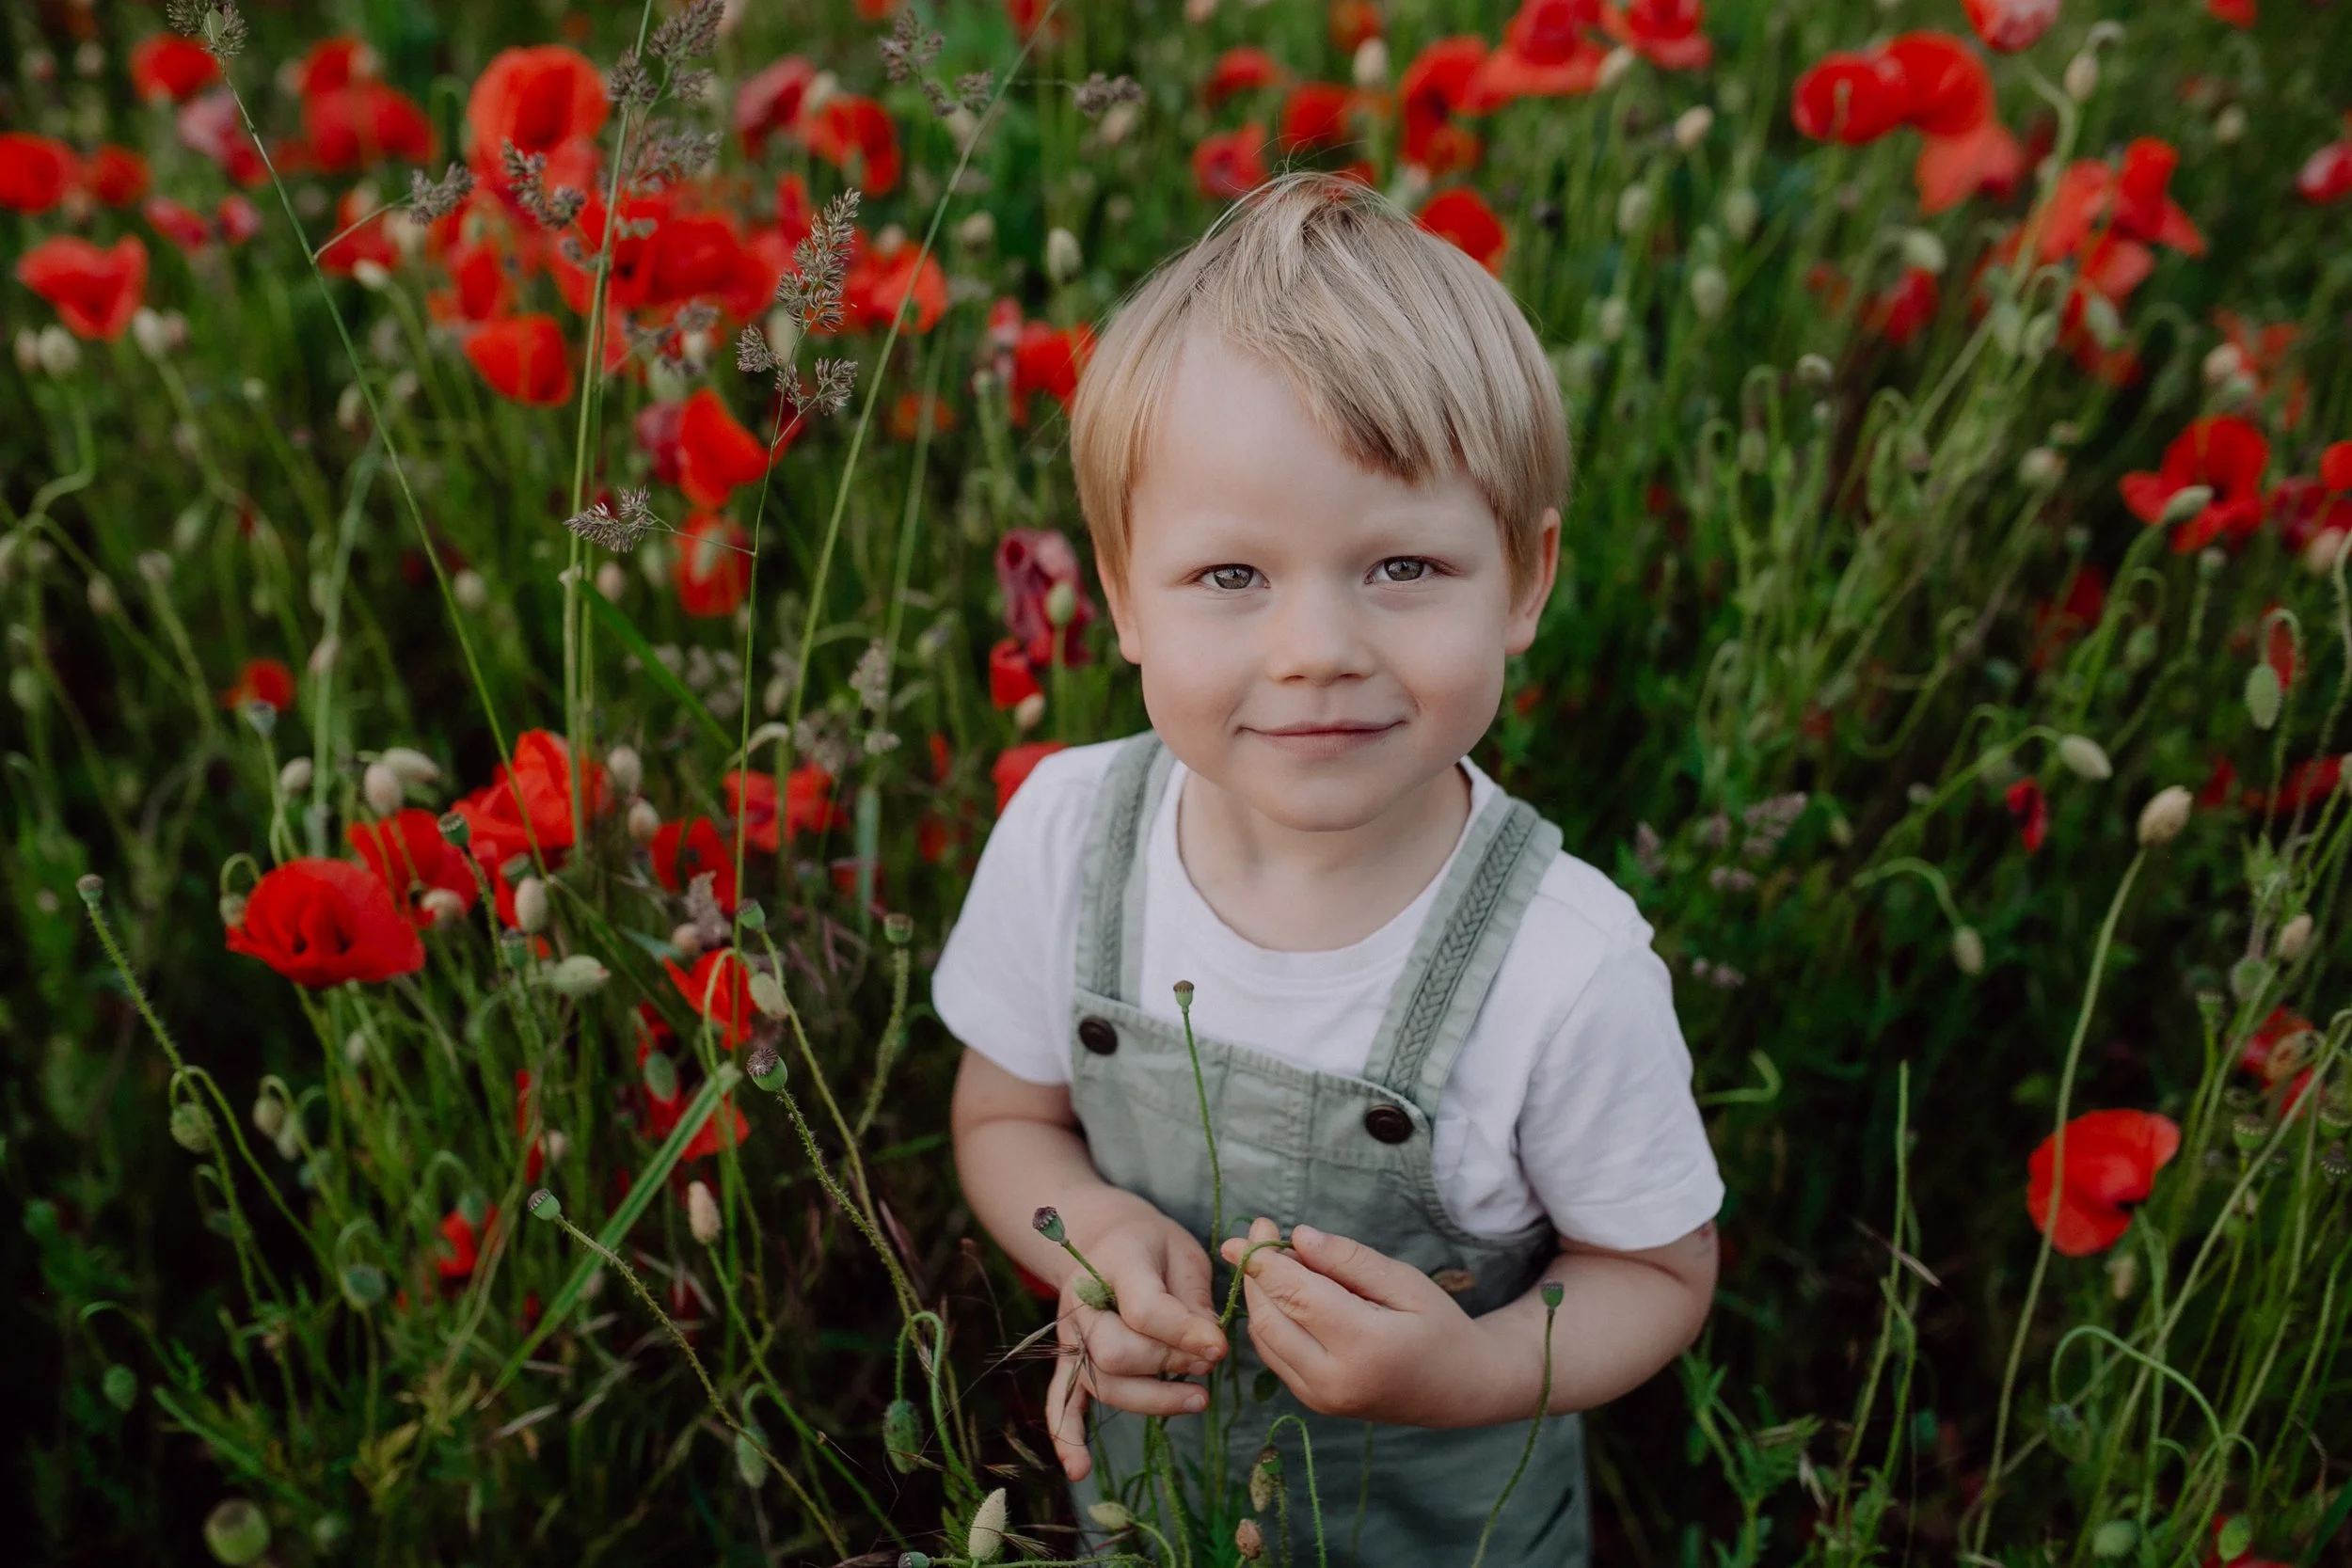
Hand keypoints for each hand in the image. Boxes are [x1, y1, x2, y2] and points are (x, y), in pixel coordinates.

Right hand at [1046, 1211, 1228, 1480]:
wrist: (1103, 1237)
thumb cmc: (1152, 1245)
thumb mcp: (1182, 1252)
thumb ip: (1193, 1298)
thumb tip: (1208, 1347)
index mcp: (1115, 1262)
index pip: (1145, 1309)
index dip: (1185, 1333)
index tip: (1220, 1347)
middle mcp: (1083, 1302)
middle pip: (1116, 1352)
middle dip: (1167, 1365)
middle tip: (1207, 1363)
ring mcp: (1071, 1335)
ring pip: (1103, 1382)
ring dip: (1151, 1400)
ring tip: (1198, 1400)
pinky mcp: (1070, 1359)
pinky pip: (1060, 1401)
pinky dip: (1067, 1436)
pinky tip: (1080, 1470)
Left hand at [1219, 1218, 1496, 1428]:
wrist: (1460, 1390)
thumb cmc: (1439, 1328)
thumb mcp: (1405, 1282)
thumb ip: (1350, 1260)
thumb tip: (1299, 1236)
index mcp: (1363, 1346)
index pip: (1296, 1295)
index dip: (1266, 1259)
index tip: (1254, 1226)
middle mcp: (1333, 1380)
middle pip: (1270, 1318)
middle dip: (1256, 1273)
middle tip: (1260, 1233)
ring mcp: (1320, 1399)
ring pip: (1264, 1338)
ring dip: (1258, 1295)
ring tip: (1274, 1259)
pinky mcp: (1314, 1403)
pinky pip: (1273, 1356)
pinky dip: (1269, 1321)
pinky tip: (1284, 1293)